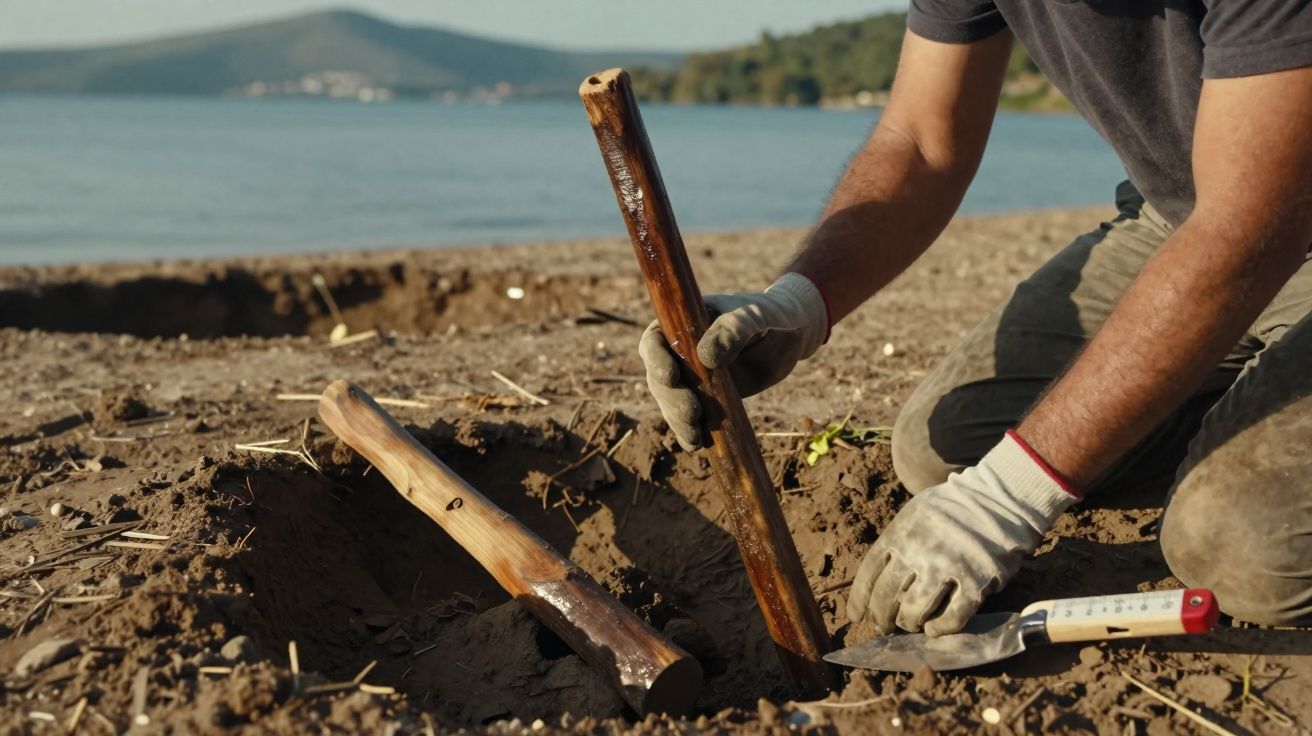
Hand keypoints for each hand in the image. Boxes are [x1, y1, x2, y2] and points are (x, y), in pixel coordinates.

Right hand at [638, 272, 828, 449]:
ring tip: (695, 436)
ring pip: (671, 402)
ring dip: (678, 420)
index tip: (672, 376)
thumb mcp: (754, 317)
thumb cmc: (769, 316)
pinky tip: (696, 444)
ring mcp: (692, 377)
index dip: (655, 359)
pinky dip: (689, 431)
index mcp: (683, 323)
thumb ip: (732, 330)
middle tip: (692, 411)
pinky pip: (690, 417)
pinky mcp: (707, 398)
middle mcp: (680, 351)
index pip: (654, 340)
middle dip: (670, 398)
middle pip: (658, 377)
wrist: (790, 336)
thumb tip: (706, 356)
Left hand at [847, 431, 1078, 635]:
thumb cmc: (953, 508)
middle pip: (887, 597)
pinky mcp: (975, 584)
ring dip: (908, 623)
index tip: (856, 616)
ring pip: (915, 611)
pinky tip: (934, 629)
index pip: (869, 574)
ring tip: (910, 625)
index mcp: (900, 534)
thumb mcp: (915, 514)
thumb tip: (879, 576)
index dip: (859, 600)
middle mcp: (918, 553)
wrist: (999, 501)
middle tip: (883, 627)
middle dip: (881, 618)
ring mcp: (947, 569)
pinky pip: (951, 618)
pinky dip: (940, 628)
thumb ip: (897, 541)